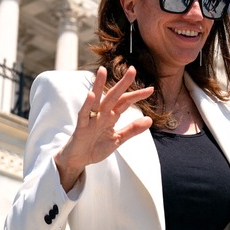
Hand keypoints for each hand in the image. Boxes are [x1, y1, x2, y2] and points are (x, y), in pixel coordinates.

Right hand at [55, 66, 153, 190]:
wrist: (79, 160)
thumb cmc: (96, 147)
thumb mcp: (118, 139)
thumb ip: (132, 129)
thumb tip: (149, 120)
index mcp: (111, 116)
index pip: (125, 102)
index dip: (137, 95)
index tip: (151, 89)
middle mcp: (101, 114)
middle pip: (113, 96)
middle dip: (123, 83)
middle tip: (132, 69)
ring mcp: (91, 119)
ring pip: (96, 100)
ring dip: (99, 85)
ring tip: (102, 71)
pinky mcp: (81, 126)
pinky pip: (84, 114)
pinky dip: (87, 105)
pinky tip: (91, 95)